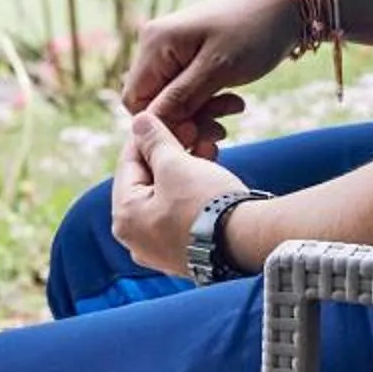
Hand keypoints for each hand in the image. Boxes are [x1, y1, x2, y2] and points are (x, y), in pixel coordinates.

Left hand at [112, 111, 248, 278]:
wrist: (247, 242)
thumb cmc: (204, 202)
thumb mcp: (174, 164)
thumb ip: (153, 141)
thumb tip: (138, 122)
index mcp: (125, 218)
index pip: (129, 163)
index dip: (147, 134)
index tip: (163, 116)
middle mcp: (136, 240)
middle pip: (147, 182)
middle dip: (169, 151)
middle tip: (189, 128)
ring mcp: (160, 252)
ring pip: (166, 197)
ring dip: (184, 169)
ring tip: (206, 145)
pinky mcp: (185, 255)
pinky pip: (181, 215)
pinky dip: (192, 192)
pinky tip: (210, 171)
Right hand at [120, 0, 306, 158]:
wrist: (287, 6)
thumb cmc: (253, 31)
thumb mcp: (218, 69)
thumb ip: (181, 98)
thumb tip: (150, 125)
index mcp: (156, 43)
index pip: (136, 101)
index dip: (162, 123)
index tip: (195, 133)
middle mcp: (158, 45)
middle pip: (156, 102)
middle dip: (187, 120)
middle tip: (220, 129)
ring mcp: (176, 50)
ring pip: (175, 100)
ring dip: (202, 114)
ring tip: (235, 110)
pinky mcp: (194, 57)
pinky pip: (190, 91)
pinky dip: (209, 102)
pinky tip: (235, 104)